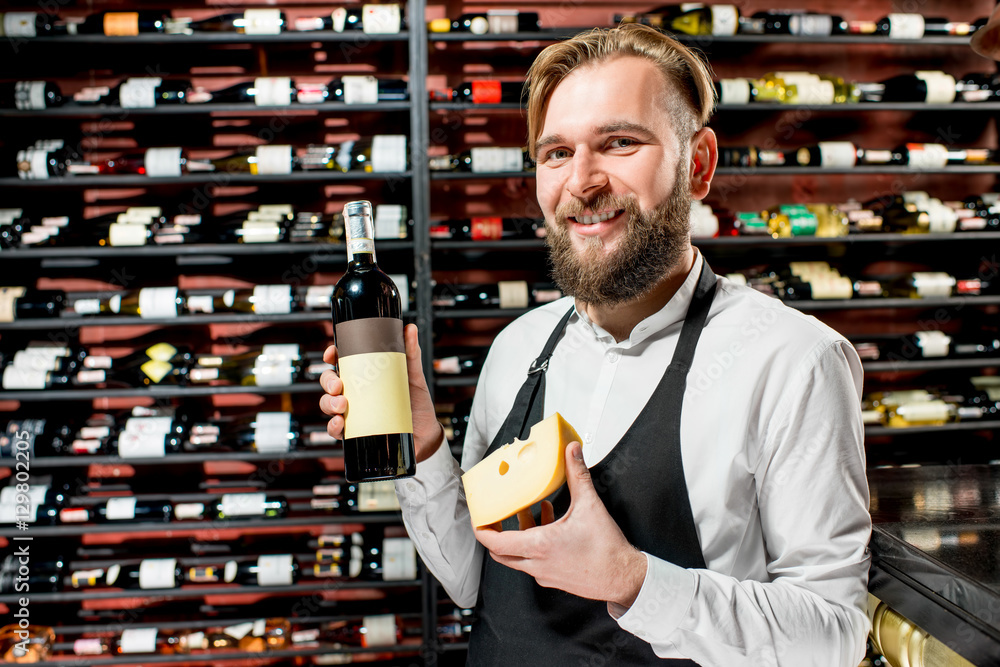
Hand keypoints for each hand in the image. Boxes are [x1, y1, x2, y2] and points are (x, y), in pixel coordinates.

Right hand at [319, 323, 444, 461]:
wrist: (425, 434)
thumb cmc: (416, 403)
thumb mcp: (414, 376)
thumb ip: (411, 352)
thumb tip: (410, 328)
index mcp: (364, 375)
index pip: (341, 362)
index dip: (331, 355)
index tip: (332, 353)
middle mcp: (354, 392)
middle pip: (329, 382)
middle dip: (327, 381)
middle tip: (338, 385)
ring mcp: (352, 412)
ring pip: (327, 404)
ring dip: (328, 403)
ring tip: (342, 405)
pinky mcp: (354, 432)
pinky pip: (334, 429)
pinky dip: (333, 426)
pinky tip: (340, 423)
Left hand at [474, 442, 646, 607]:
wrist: (623, 578)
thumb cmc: (607, 549)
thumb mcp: (590, 505)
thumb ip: (577, 474)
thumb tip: (572, 451)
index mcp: (539, 546)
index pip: (496, 543)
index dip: (482, 531)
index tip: (478, 519)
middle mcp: (537, 564)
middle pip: (502, 553)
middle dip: (497, 532)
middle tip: (497, 515)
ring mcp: (545, 573)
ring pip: (519, 557)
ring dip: (520, 535)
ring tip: (532, 512)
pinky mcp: (554, 578)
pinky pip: (534, 562)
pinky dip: (534, 544)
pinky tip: (550, 525)